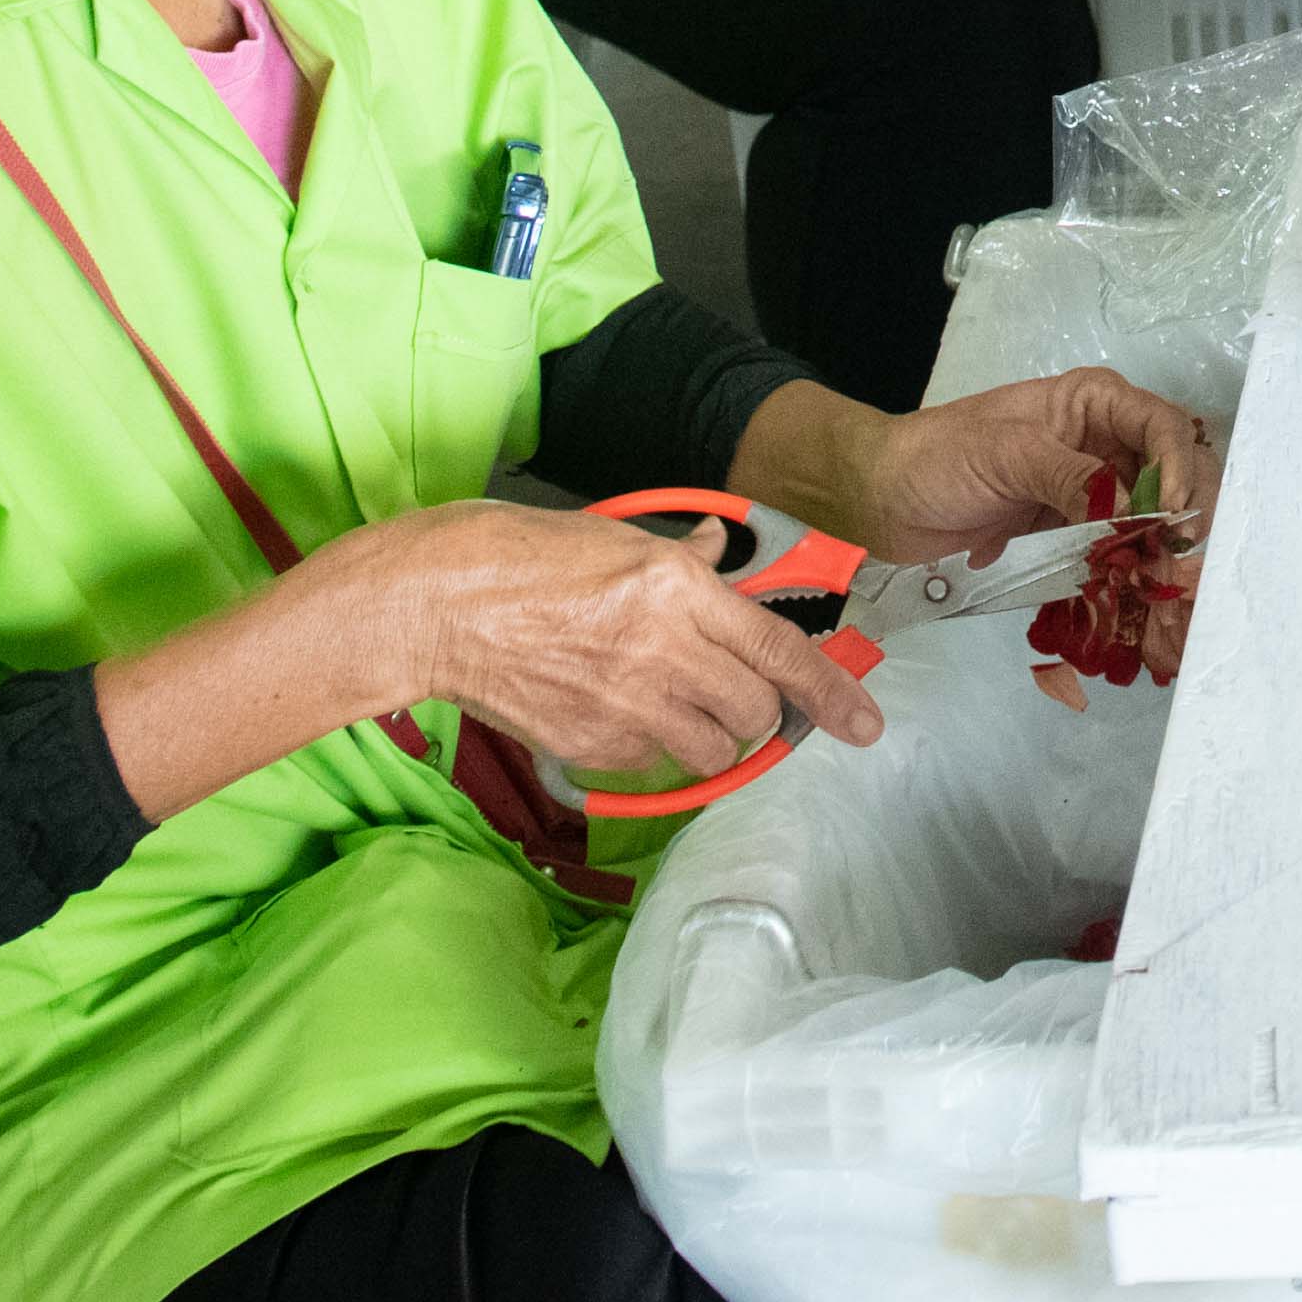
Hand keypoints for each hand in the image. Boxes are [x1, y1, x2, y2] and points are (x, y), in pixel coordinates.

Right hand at [331, 495, 892, 783]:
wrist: (435, 604)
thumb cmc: (518, 555)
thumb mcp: (615, 537)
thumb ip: (684, 560)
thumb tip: (723, 555)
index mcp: (677, 588)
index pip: (780, 651)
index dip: (832, 692)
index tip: (866, 722)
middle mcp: (665, 650)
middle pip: (756, 713)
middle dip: (762, 715)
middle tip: (741, 699)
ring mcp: (627, 705)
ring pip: (714, 751)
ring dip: (715, 739)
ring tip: (685, 711)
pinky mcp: (591, 746)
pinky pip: (654, 763)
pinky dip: (657, 749)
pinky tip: (625, 714)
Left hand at [835, 366, 1224, 569]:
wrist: (878, 498)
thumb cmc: (937, 458)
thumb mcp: (1006, 455)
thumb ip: (1071, 476)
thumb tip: (1133, 506)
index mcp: (1091, 403)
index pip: (1162, 427)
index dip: (1179, 468)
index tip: (1171, 517)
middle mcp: (1100, 442)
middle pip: (1167, 477)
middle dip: (1182, 524)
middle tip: (1182, 575)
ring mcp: (1085, 487)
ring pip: (1145, 519)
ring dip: (1159, 558)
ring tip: (1168, 605)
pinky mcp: (1068, 528)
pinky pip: (1113, 548)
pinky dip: (1127, 576)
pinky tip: (1135, 608)